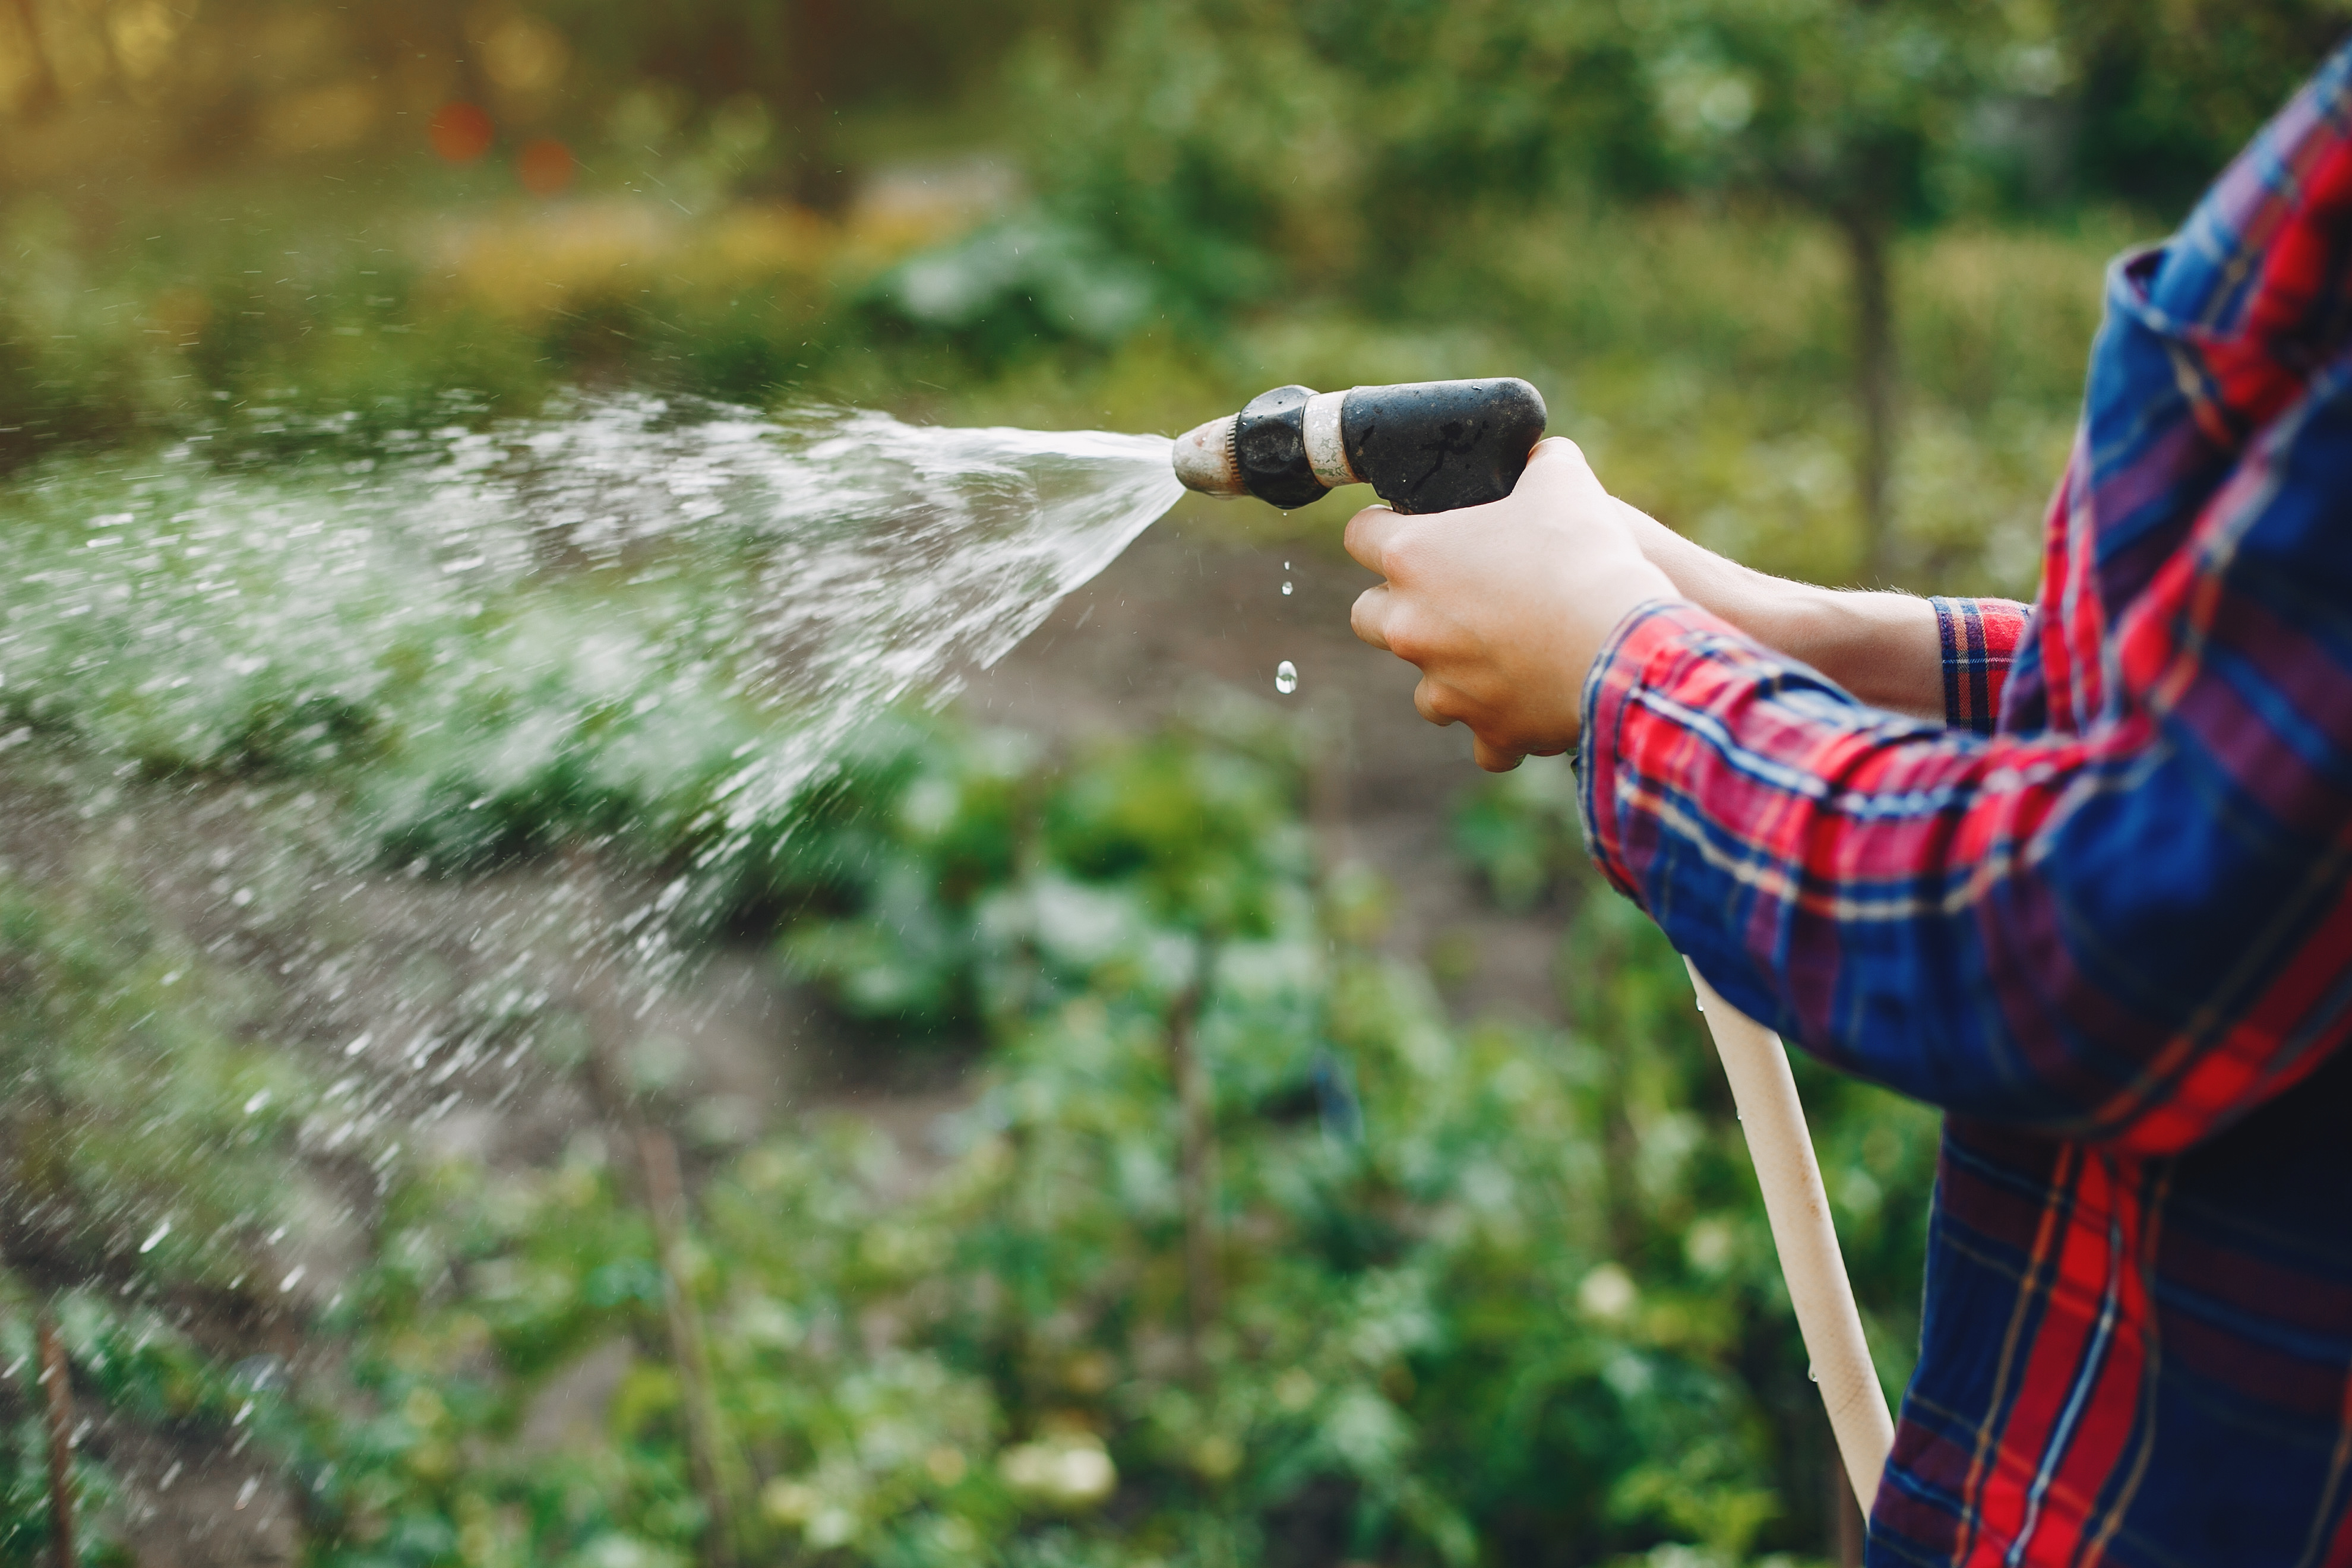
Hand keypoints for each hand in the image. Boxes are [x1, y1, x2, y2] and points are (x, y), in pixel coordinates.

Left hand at [1345, 438, 1676, 769]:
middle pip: (1368, 615)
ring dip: (1448, 670)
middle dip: (1399, 604)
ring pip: (1421, 685)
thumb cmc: (1586, 554)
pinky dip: (1502, 725)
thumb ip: (1540, 463)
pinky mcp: (1487, 728)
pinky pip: (1481, 737)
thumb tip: (1542, 458)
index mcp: (1413, 558)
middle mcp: (1412, 626)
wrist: (1626, 643)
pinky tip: (1529, 706)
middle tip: (1446, 592)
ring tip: (1495, 653)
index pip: (1361, 535)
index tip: (1407, 524)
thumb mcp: (1564, 482)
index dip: (1383, 525)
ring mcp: (1444, 684)